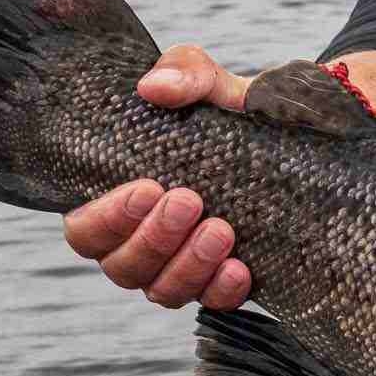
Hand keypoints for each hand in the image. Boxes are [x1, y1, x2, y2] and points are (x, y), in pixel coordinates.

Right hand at [62, 45, 253, 309]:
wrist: (292, 134)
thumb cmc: (227, 111)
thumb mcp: (210, 83)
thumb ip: (183, 72)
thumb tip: (154, 86)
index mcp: (118, 199)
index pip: (83, 230)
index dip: (105, 219)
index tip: (148, 187)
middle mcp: (141, 241)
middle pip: (120, 266)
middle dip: (153, 239)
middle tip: (189, 201)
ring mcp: (180, 266)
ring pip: (161, 291)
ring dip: (188, 266)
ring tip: (222, 230)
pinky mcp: (220, 280)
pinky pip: (212, 303)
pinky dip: (222, 291)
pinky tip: (241, 268)